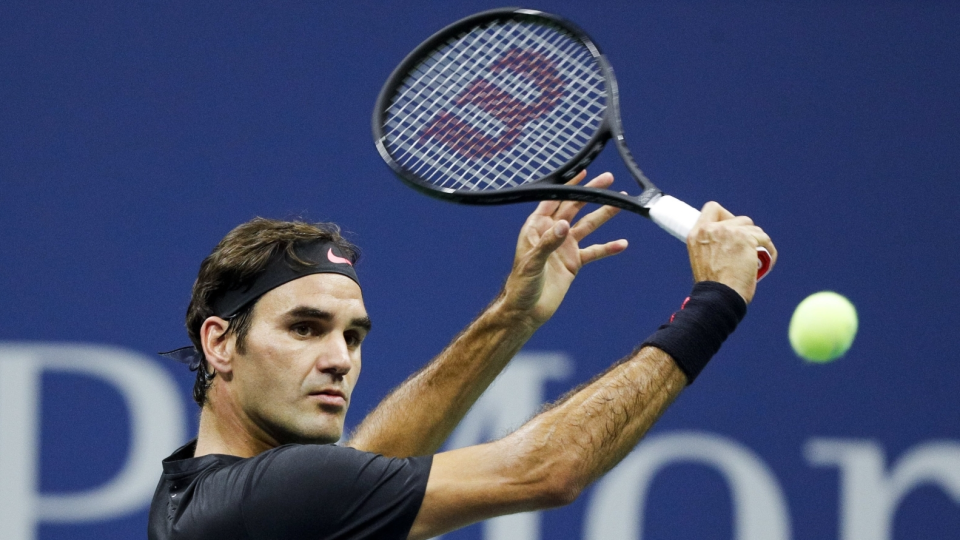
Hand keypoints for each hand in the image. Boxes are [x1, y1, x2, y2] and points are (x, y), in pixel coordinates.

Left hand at [501, 171, 627, 326]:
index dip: (568, 186)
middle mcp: (552, 233)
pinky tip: (622, 243)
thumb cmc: (521, 286)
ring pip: (588, 226)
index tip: (584, 173)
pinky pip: (594, 251)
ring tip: (621, 203)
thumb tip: (563, 224)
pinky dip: (608, 247)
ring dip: (604, 215)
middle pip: (574, 207)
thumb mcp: (531, 263)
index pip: (553, 200)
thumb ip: (548, 243)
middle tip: (608, 180)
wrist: (527, 311)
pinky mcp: (573, 262)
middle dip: (591, 194)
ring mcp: (564, 247)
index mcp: (536, 227)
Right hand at [686, 202, 777, 303]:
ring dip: (758, 242)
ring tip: (758, 259)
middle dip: (746, 233)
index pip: (712, 208)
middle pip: (738, 219)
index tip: (731, 229)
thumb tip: (730, 242)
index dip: (726, 216)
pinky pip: (765, 239)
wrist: (718, 297)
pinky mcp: (746, 239)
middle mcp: (711, 229)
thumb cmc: (712, 287)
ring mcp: (729, 232)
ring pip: (754, 229)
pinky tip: (767, 262)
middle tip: (747, 250)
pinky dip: (769, 251)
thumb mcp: (702, 260)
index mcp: (696, 234)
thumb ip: (711, 245)